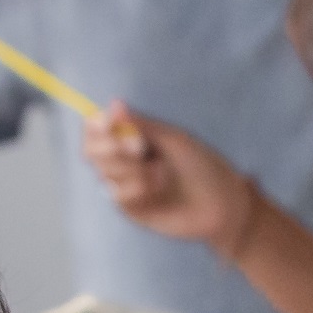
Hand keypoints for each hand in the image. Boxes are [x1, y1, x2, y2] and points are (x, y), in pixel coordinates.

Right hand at [84, 101, 258, 251]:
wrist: (222, 203)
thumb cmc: (202, 166)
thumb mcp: (172, 139)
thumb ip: (140, 124)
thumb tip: (113, 103)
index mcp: (132, 138)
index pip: (95, 129)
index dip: (96, 125)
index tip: (111, 122)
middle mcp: (124, 161)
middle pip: (90, 150)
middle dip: (110, 145)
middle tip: (139, 146)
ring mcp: (126, 186)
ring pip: (103, 172)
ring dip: (130, 168)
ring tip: (161, 172)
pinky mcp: (131, 210)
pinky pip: (116, 195)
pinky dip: (135, 187)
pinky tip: (158, 187)